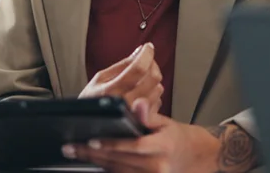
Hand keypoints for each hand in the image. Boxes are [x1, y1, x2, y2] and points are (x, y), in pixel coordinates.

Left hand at [63, 99, 261, 172]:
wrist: (199, 158)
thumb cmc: (180, 138)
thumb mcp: (168, 122)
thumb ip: (150, 115)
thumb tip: (139, 103)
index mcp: (161, 147)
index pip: (131, 146)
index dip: (110, 144)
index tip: (90, 139)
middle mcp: (156, 167)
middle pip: (118, 162)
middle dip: (92, 154)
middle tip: (70, 148)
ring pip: (116, 171)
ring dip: (95, 163)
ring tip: (76, 154)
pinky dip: (107, 170)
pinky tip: (94, 163)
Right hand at [79, 43, 162, 115]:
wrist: (88, 126)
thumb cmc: (92, 101)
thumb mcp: (100, 78)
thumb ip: (122, 64)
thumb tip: (140, 51)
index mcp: (111, 90)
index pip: (138, 68)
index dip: (147, 54)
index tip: (148, 47)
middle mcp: (125, 103)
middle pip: (152, 77)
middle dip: (152, 64)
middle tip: (146, 60)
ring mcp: (136, 114)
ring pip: (158, 88)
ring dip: (153, 79)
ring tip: (143, 78)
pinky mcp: (144, 121)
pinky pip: (158, 101)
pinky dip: (154, 93)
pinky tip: (144, 91)